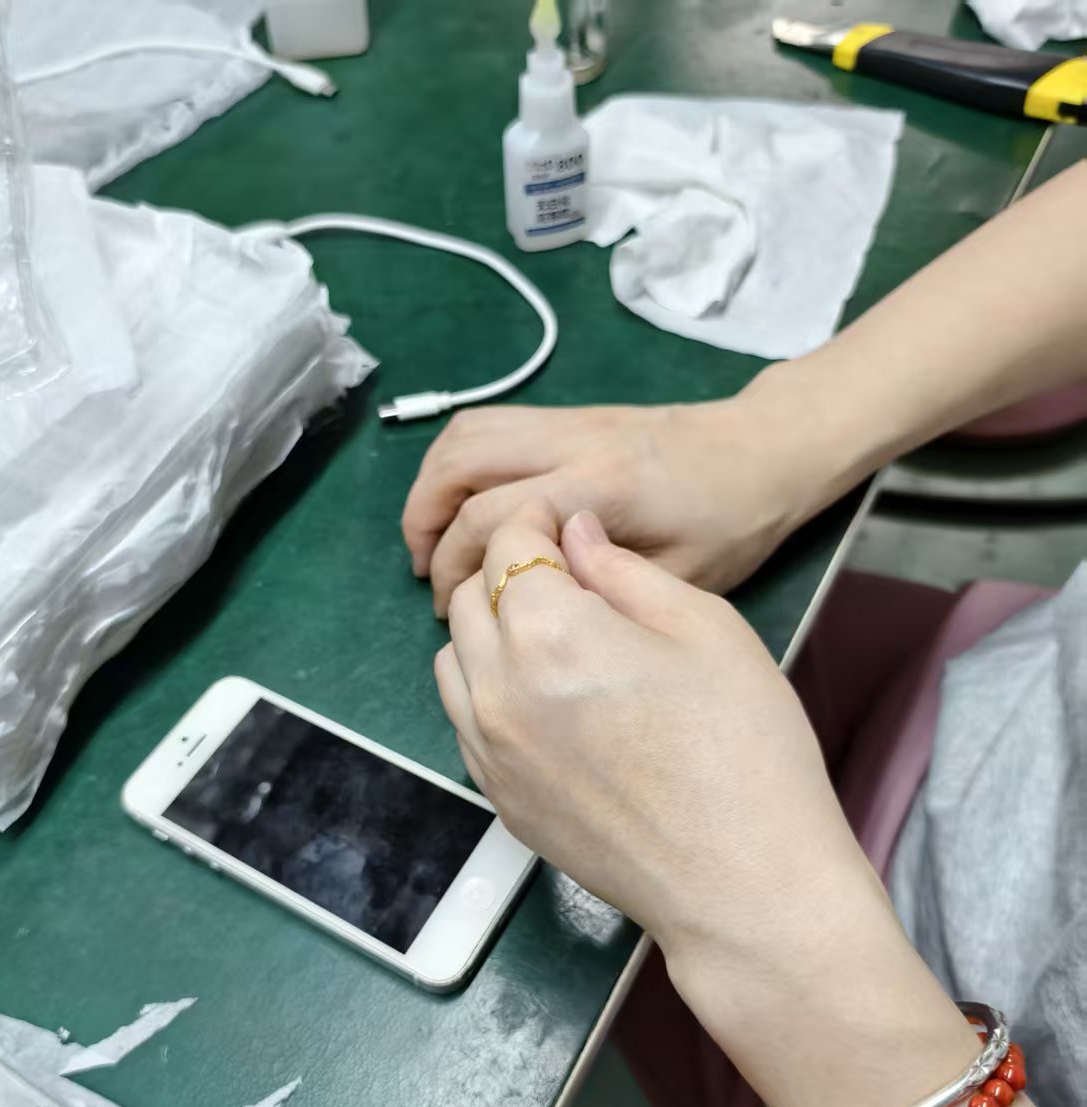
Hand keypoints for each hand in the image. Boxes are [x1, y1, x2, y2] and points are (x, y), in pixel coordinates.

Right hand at [402, 391, 824, 616]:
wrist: (766, 449)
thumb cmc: (732, 523)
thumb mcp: (680, 578)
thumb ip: (602, 587)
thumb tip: (527, 595)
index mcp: (602, 487)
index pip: (495, 517)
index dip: (457, 565)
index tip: (452, 606)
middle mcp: (574, 441)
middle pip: (461, 459)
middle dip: (424, 518)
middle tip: (426, 571)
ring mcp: (568, 420)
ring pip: (468, 431)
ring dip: (433, 484)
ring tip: (434, 538)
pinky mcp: (569, 416)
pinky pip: (490, 426)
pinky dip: (459, 465)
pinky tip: (466, 508)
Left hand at [434, 501, 880, 963]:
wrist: (743, 883)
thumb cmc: (746, 748)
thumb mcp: (707, 629)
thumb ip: (625, 572)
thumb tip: (573, 535)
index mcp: (548, 632)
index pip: (508, 544)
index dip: (537, 523)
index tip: (565, 526)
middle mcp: (496, 686)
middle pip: (469, 598)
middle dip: (509, 573)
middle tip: (568, 582)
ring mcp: (488, 749)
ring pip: (454, 659)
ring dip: (489, 633)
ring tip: (553, 641)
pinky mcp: (496, 797)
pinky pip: (464, 718)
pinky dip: (487, 690)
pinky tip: (545, 700)